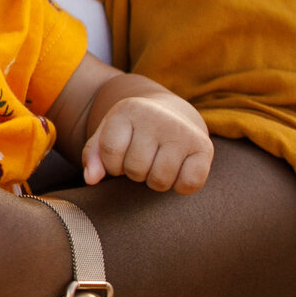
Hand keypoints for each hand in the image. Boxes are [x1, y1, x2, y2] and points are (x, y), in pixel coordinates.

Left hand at [86, 92, 214, 192]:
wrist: (171, 114)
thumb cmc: (133, 130)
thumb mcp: (108, 134)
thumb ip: (94, 155)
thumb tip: (91, 179)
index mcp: (129, 109)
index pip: (111, 153)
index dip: (112, 165)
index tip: (119, 158)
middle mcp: (157, 117)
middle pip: (135, 169)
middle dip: (135, 173)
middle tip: (143, 159)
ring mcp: (182, 131)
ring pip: (160, 180)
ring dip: (155, 182)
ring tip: (157, 165)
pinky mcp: (204, 147)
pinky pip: (189, 183)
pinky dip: (181, 187)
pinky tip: (177, 172)